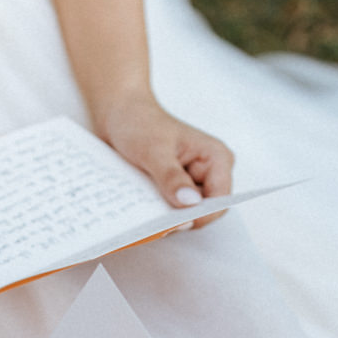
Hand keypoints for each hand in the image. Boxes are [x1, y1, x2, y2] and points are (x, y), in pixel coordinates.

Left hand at [95, 91, 234, 229]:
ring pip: (184, 214)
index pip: (220, 202)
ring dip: (165, 216)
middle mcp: (208, 173)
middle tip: (154, 218)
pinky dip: (156, 212)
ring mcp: (191, 182)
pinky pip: (169, 210)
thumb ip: (172, 178)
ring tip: (144, 205)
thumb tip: (189, 203)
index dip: (200, 216)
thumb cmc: (139, 122)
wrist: (118, 113)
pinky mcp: (174, 189)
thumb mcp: (154, 150)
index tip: (175, 223)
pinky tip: (140, 205)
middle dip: (181, 217)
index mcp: (216, 159)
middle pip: (203, 212)